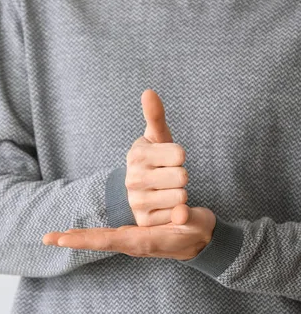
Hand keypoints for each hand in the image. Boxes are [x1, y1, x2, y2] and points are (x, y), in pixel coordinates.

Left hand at [42, 204, 216, 260]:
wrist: (204, 242)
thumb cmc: (198, 230)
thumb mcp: (195, 222)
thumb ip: (187, 217)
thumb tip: (181, 212)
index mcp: (142, 241)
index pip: (108, 240)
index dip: (85, 238)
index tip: (64, 239)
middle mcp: (132, 243)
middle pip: (97, 242)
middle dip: (72, 240)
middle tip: (47, 238)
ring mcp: (131, 242)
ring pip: (99, 240)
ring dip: (77, 238)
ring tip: (55, 237)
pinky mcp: (133, 238)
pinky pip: (106, 238)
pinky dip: (89, 236)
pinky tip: (76, 234)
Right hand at [126, 89, 188, 225]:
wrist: (141, 194)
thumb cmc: (155, 160)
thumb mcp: (157, 138)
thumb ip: (155, 116)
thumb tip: (149, 91)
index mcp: (136, 155)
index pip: (179, 153)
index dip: (179, 156)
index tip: (169, 159)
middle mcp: (133, 178)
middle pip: (182, 176)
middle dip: (181, 177)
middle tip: (169, 178)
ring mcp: (137, 201)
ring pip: (181, 197)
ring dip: (180, 195)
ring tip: (166, 192)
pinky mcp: (145, 221)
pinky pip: (177, 215)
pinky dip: (178, 213)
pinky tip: (167, 208)